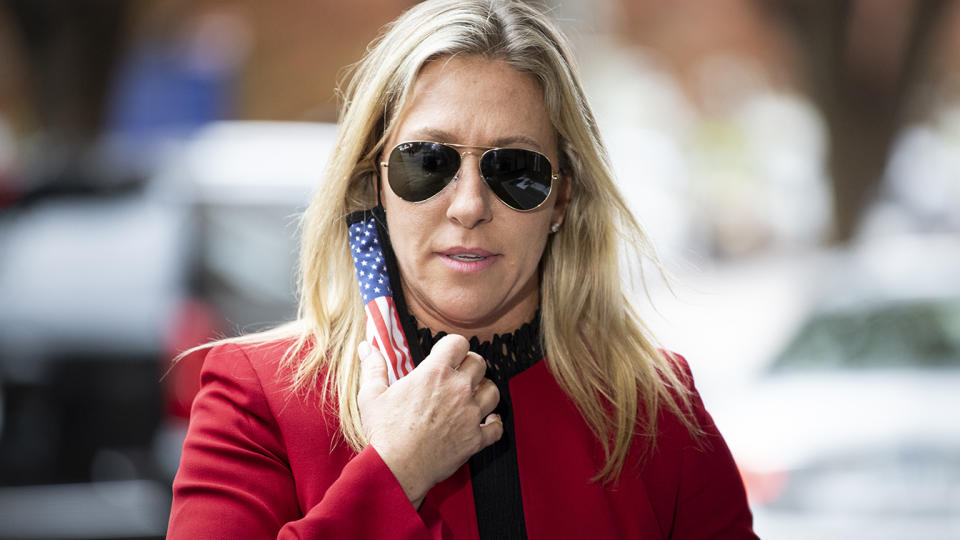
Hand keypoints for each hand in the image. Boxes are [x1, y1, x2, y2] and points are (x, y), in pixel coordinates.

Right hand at [357, 334, 501, 506]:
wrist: (397, 468)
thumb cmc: (384, 432)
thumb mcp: (372, 395)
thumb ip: (374, 367)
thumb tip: (368, 348)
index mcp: (435, 373)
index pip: (458, 343)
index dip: (454, 346)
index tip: (447, 354)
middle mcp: (458, 389)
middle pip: (479, 363)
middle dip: (470, 365)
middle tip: (461, 373)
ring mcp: (470, 414)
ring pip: (493, 391)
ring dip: (485, 390)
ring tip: (475, 394)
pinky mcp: (475, 438)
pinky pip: (497, 427)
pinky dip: (494, 423)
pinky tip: (488, 421)